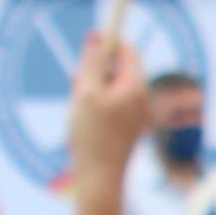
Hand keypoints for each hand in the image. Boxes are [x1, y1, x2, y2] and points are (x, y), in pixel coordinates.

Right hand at [61, 24, 150, 186]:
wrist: (99, 177)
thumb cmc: (92, 135)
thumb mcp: (85, 92)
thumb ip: (91, 63)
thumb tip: (97, 38)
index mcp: (136, 87)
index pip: (128, 52)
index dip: (109, 41)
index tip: (89, 37)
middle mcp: (141, 99)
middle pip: (118, 69)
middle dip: (95, 68)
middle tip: (74, 79)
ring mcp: (135, 114)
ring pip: (111, 87)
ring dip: (91, 87)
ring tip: (76, 104)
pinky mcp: (126, 127)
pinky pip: (110, 104)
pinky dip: (95, 103)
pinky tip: (81, 119)